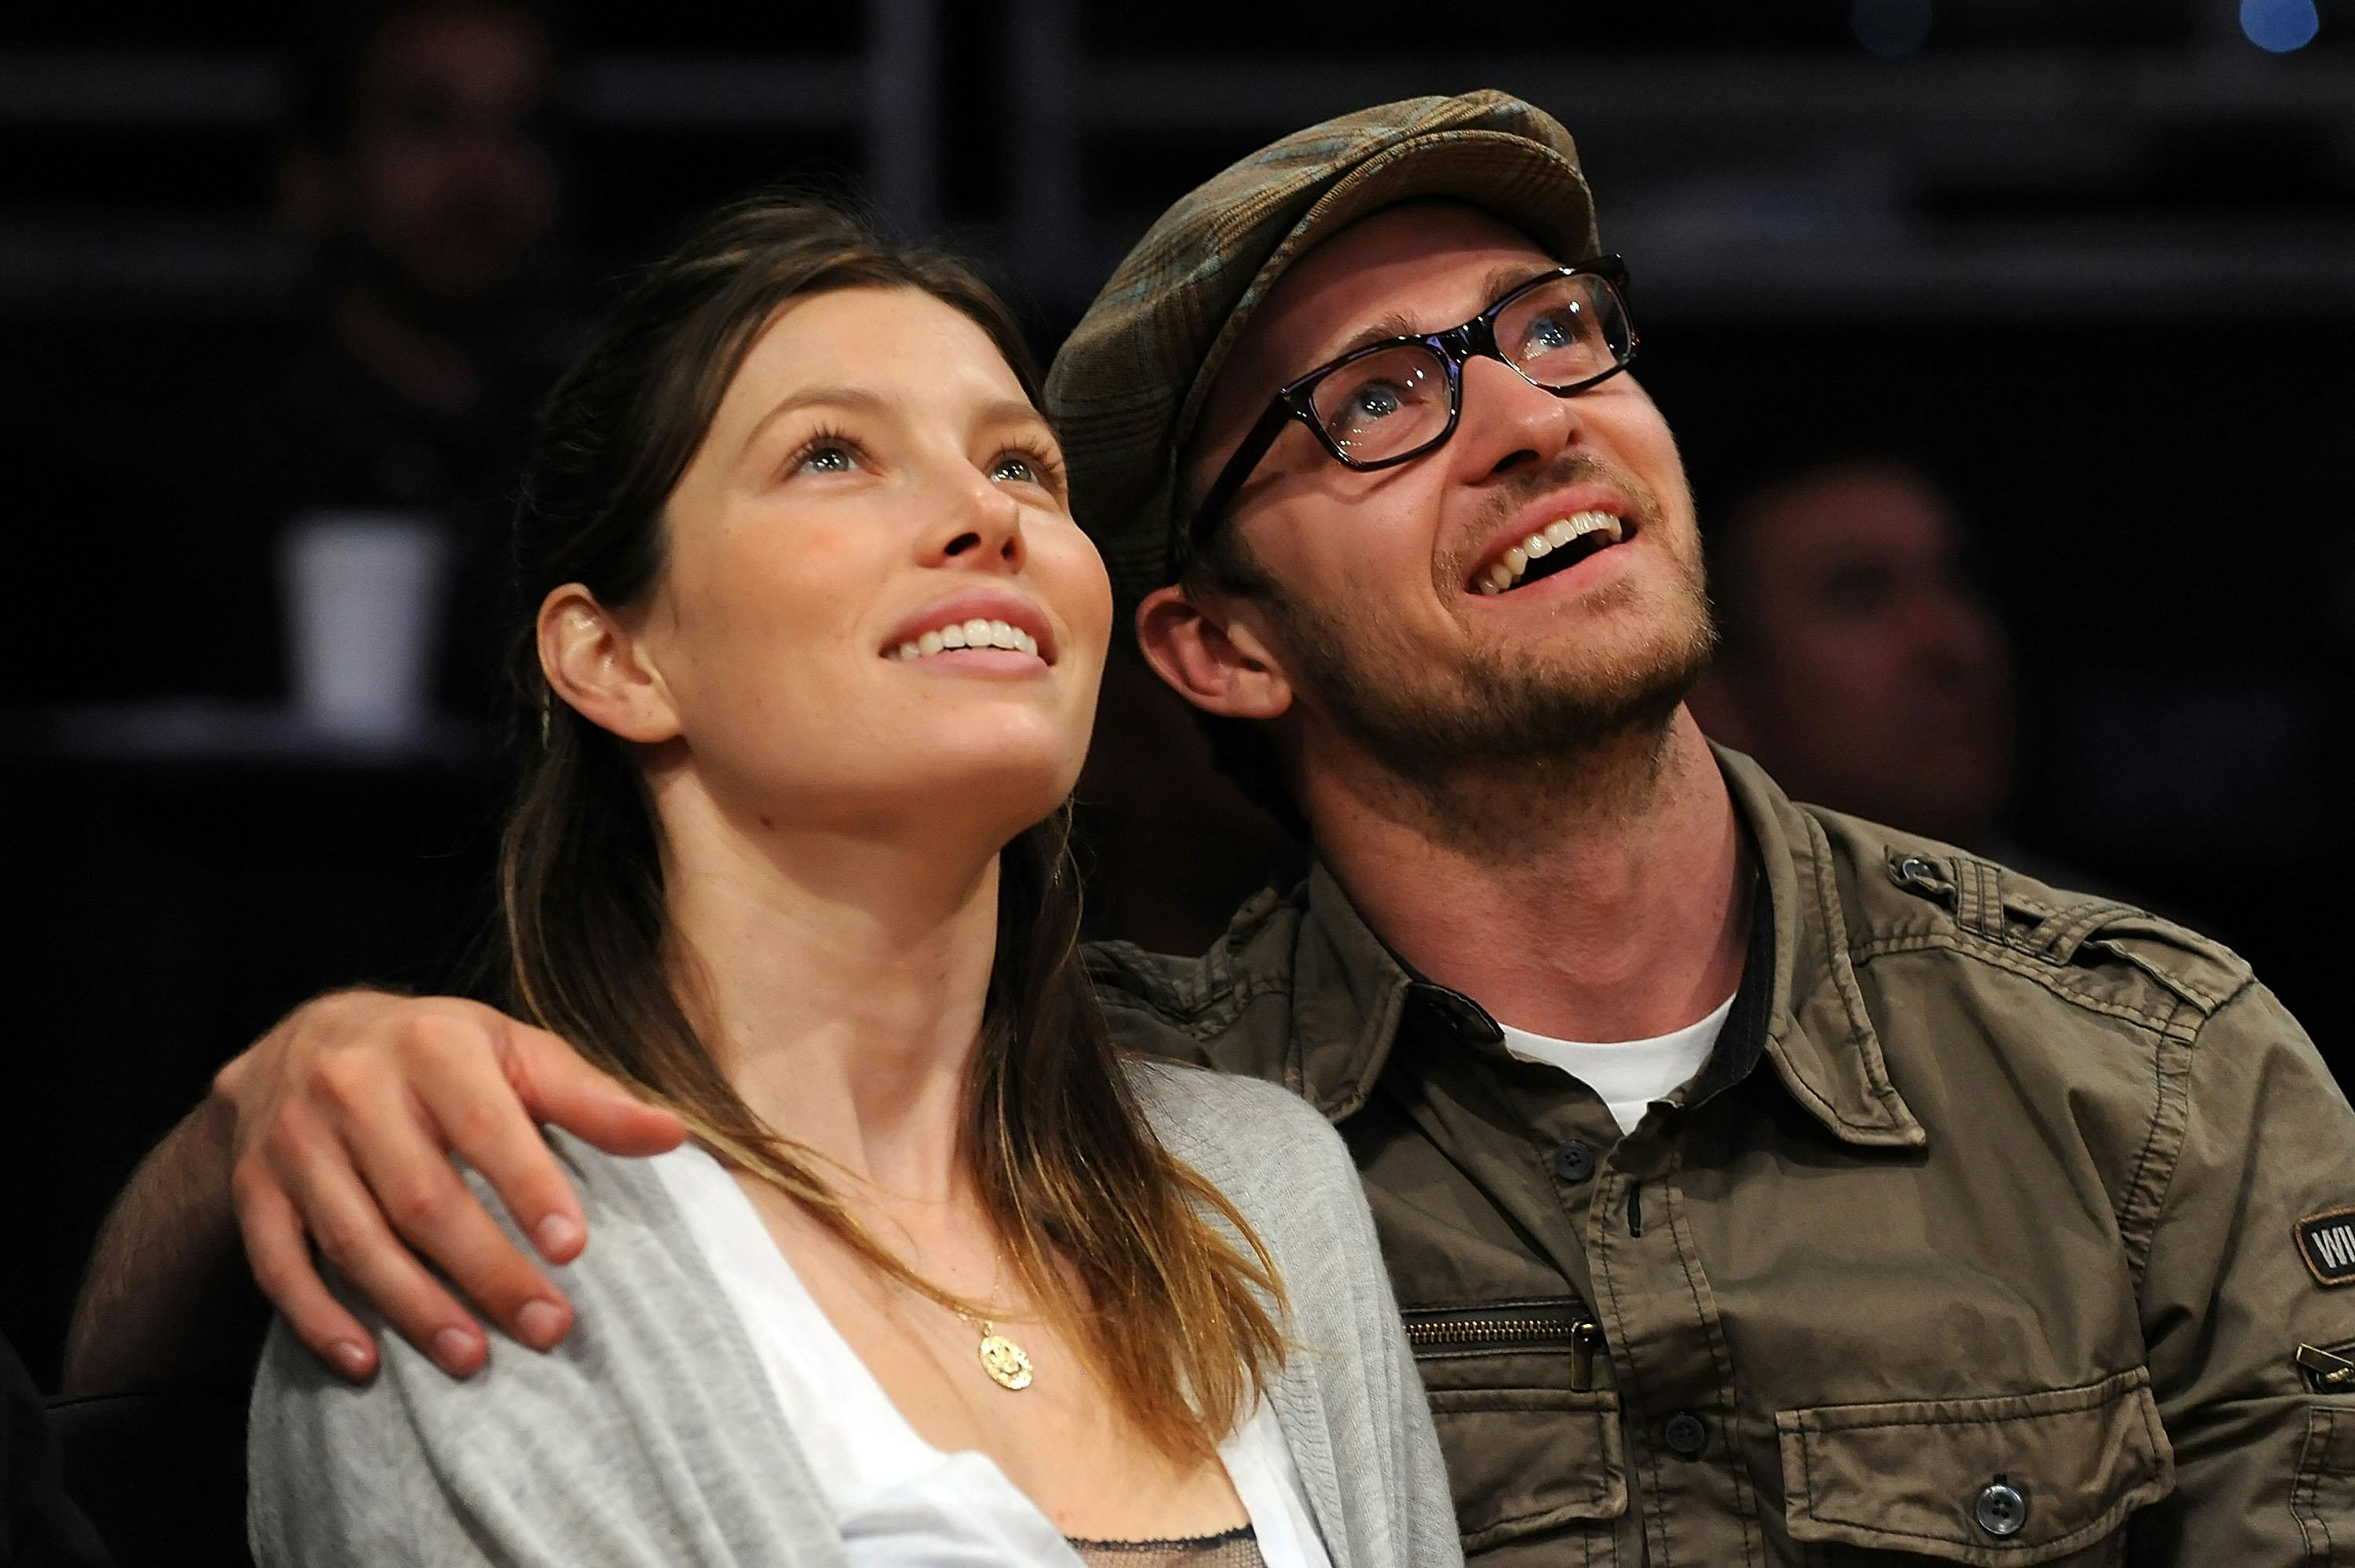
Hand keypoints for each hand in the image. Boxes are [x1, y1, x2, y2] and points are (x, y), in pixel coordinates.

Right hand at [214, 991, 683, 1380]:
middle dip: (487, 1271)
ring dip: (414, 1308)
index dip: (529, 1188)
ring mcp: (294, 1141)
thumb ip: (588, 1097)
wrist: (304, 1038)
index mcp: (431, 1047)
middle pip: (423, 1197)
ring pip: (355, 1239)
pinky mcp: (254, 1187)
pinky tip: (365, 1363)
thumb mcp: (514, 1050)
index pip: (487, 1126)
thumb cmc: (437, 1051)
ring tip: (471, 1359)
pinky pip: (280, 1263)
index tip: (573, 1249)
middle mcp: (352, 1088)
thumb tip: (672, 1134)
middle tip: (548, 1328)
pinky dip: (319, 1318)